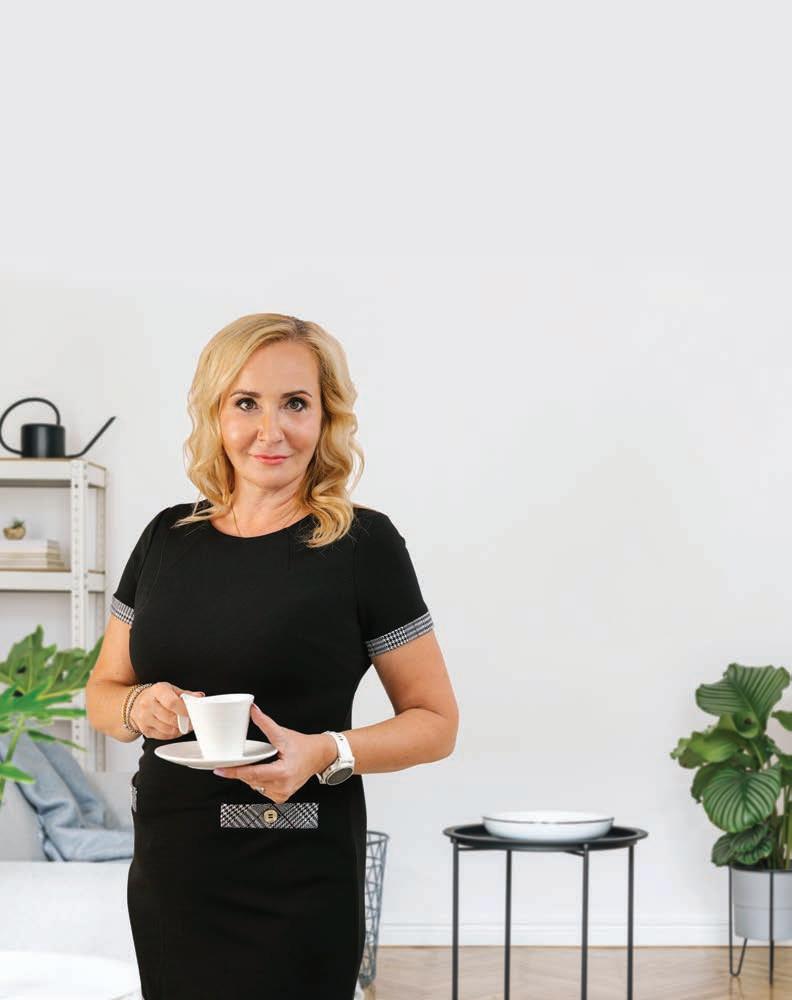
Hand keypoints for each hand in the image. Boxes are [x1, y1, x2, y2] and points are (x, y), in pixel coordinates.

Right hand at [129, 682, 204, 738]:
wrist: (135, 703)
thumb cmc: (156, 695)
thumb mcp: (170, 689)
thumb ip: (185, 694)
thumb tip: (199, 697)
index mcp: (157, 690)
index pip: (172, 702)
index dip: (184, 710)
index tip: (192, 713)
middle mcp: (148, 704)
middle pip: (171, 718)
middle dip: (185, 722)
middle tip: (192, 721)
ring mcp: (144, 718)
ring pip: (168, 730)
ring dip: (180, 729)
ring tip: (185, 725)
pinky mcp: (145, 730)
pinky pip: (163, 736)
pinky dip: (173, 734)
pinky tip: (176, 729)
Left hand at [212, 704, 334, 802]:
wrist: (319, 756)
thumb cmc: (303, 746)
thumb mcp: (283, 734)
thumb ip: (265, 723)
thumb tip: (253, 711)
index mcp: (282, 772)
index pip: (252, 774)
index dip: (234, 772)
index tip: (220, 770)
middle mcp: (282, 787)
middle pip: (251, 780)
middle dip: (241, 771)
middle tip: (232, 762)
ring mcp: (282, 794)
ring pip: (255, 786)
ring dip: (250, 776)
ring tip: (256, 763)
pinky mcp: (282, 797)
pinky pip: (262, 790)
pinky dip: (259, 781)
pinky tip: (264, 771)